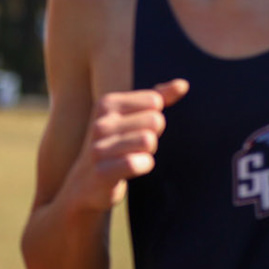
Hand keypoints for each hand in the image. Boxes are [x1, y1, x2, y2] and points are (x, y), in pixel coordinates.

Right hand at [66, 80, 189, 211]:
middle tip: (134, 147)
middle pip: (155, 120)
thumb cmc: (114, 145)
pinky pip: (137, 163)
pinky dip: (143, 166)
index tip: (137, 129)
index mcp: (107, 103)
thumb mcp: (130, 117)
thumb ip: (157, 98)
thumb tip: (183, 84)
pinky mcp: (102, 172)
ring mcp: (99, 147)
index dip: (153, 118)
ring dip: (148, 153)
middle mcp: (100, 123)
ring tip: (131, 157)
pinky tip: (133, 169)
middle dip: (152, 136)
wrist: (84, 184)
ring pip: (148, 141)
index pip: (154, 101)